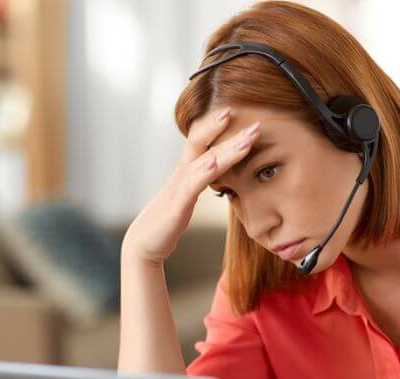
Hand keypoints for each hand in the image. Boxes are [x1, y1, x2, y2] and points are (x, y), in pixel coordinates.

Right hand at [122, 107, 260, 263]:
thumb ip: (201, 183)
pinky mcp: (176, 206)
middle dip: (230, 133)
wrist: (143, 244)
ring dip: (227, 150)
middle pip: (206, 145)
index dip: (219, 126)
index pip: (203, 142)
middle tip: (256, 124)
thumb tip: (221, 175)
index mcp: (186, 173)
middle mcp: (181, 175)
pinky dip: (204, 173)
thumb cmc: (167, 222)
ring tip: (246, 140)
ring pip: (204, 162)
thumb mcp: (188, 198)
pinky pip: (191, 186)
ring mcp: (178, 188)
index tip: (241, 114)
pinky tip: (215, 163)